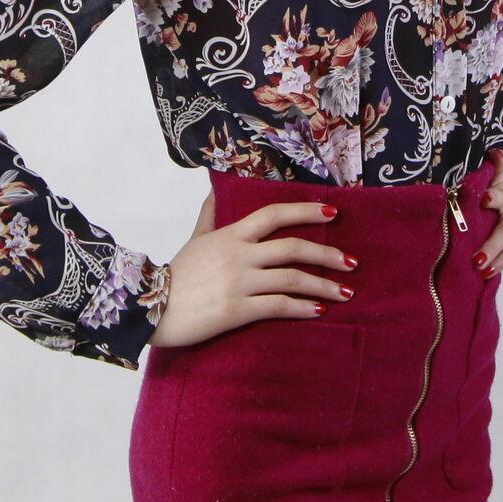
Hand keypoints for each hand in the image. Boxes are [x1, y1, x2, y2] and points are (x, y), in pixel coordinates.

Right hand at [149, 191, 357, 348]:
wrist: (150, 309)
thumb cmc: (174, 275)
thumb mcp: (194, 239)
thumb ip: (209, 216)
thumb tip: (212, 190)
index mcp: (231, 235)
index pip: (274, 214)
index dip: (306, 211)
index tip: (333, 213)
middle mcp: (239, 255)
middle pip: (293, 248)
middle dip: (327, 254)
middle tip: (351, 262)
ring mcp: (239, 282)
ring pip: (292, 279)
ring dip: (324, 285)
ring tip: (346, 293)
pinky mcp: (237, 310)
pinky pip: (278, 307)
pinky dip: (302, 308)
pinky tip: (319, 311)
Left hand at [473, 170, 502, 275]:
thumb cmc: (495, 200)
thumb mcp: (491, 186)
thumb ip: (492, 172)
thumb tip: (496, 152)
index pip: (500, 194)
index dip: (493, 197)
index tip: (484, 199)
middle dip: (492, 245)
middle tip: (476, 260)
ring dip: (500, 259)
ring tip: (483, 271)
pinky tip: (492, 272)